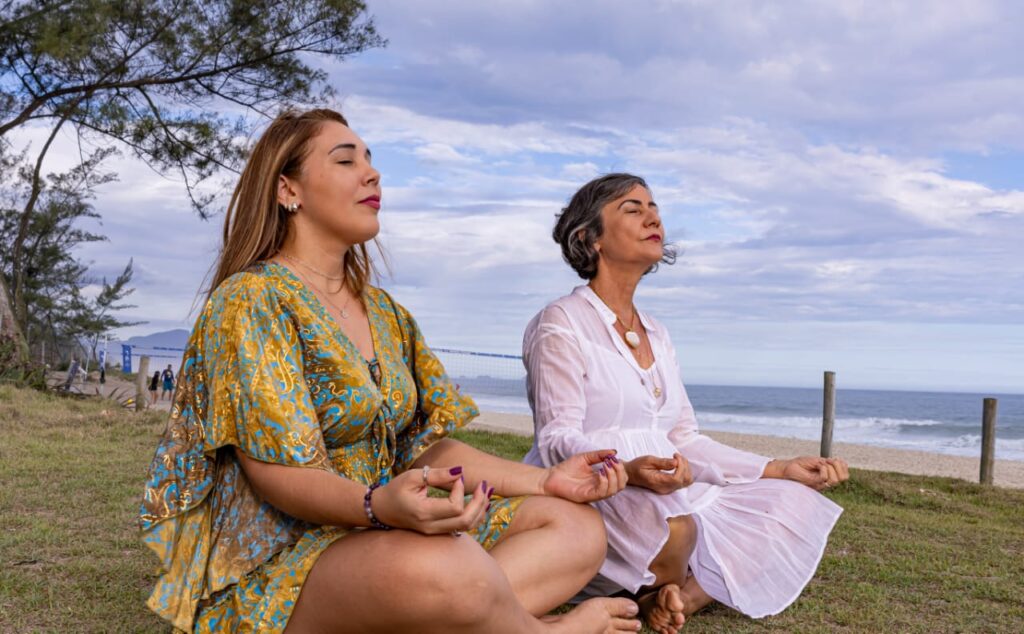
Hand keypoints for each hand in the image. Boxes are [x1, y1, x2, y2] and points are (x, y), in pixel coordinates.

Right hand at [371, 466, 490, 534]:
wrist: (382, 510)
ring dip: (481, 509)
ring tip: (487, 491)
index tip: (457, 477)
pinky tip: (480, 501)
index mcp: (424, 513)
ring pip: (467, 527)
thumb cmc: (395, 490)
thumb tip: (460, 471)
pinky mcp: (439, 531)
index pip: (455, 507)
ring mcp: (435, 532)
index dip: (461, 491)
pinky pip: (462, 527)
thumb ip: (437, 475)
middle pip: (466, 521)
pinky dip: (474, 514)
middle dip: (480, 503)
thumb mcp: (413, 477)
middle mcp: (431, 526)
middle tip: (485, 485)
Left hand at [540, 449, 627, 502]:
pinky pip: (601, 493)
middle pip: (620, 485)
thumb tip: (615, 452)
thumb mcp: (586, 457)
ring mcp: (594, 492)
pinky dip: (604, 482)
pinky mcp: (587, 496)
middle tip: (613, 462)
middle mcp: (600, 487)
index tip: (615, 458)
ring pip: (613, 490)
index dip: (621, 469)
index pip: (620, 477)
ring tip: (606, 466)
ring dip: (613, 477)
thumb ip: (600, 455)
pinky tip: (599, 473)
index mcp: (601, 478)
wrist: (551, 476)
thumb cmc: (567, 468)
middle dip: (620, 473)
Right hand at [624, 453, 692, 493]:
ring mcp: (669, 489)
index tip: (675, 455)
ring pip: (687, 481)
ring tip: (677, 459)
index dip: (681, 466)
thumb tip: (676, 462)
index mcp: (658, 482)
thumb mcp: (648, 460)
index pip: (676, 479)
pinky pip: (685, 482)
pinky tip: (678, 465)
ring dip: (686, 468)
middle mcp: (665, 488)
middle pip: (684, 480)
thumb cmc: (638, 466)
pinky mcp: (671, 487)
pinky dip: (685, 472)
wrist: (632, 474)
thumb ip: (662, 462)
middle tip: (675, 455)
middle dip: (684, 465)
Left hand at [775, 456, 849, 490]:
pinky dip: (824, 469)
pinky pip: (824, 478)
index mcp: (829, 475)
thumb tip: (841, 462)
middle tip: (828, 461)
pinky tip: (818, 466)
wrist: (787, 468)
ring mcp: (821, 483)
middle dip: (839, 466)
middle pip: (845, 477)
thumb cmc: (800, 464)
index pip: (846, 474)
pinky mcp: (814, 483)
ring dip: (831, 468)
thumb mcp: (817, 460)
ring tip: (822, 464)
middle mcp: (827, 480)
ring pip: (836, 479)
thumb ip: (828, 463)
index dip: (843, 465)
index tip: (833, 458)